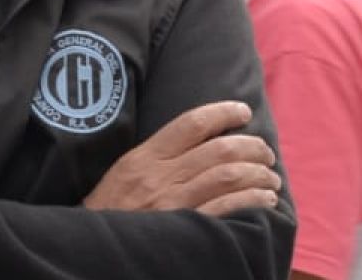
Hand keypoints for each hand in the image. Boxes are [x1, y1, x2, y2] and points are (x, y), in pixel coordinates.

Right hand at [82, 100, 280, 216]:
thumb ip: (154, 159)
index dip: (223, 112)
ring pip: (228, 175)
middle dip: (252, 147)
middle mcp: (160, 176)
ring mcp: (173, 203)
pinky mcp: (185, 229)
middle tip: (267, 153)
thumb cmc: (108, 214)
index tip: (243, 111)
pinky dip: (253, 199)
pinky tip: (265, 200)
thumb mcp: (122, 176)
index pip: (191, 123)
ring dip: (259, 174)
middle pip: (219, 148)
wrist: (90, 250)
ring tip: (271, 179)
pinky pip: (227, 207)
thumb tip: (196, 144)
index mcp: (144, 158)